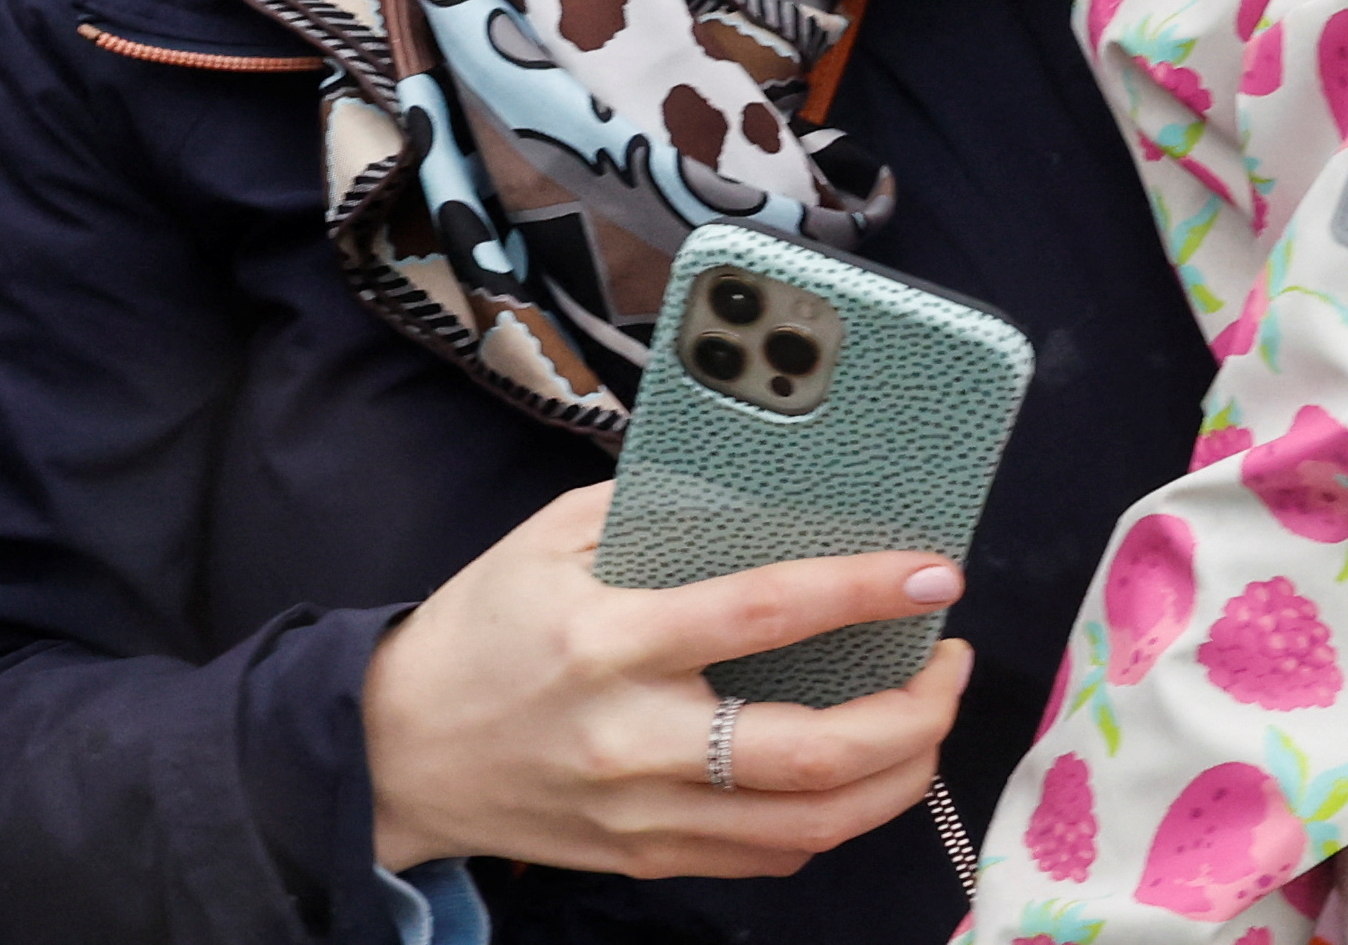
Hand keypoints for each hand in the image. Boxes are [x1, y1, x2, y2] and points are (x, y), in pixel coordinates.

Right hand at [362, 483, 968, 877]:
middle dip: (914, 714)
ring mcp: (642, 814)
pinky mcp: (646, 858)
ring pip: (809, 824)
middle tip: (951, 663)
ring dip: (899, 776)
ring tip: (927, 718)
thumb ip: (656, 509)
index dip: (860, 593)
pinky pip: (770, 855)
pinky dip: (836, 817)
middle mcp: (634, 738)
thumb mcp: (550, 537)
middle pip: (812, 753)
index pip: (762, 615)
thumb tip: (768, 490)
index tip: (932, 573)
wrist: (396, 751)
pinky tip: (860, 772)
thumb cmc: (481, 629)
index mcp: (610, 640)